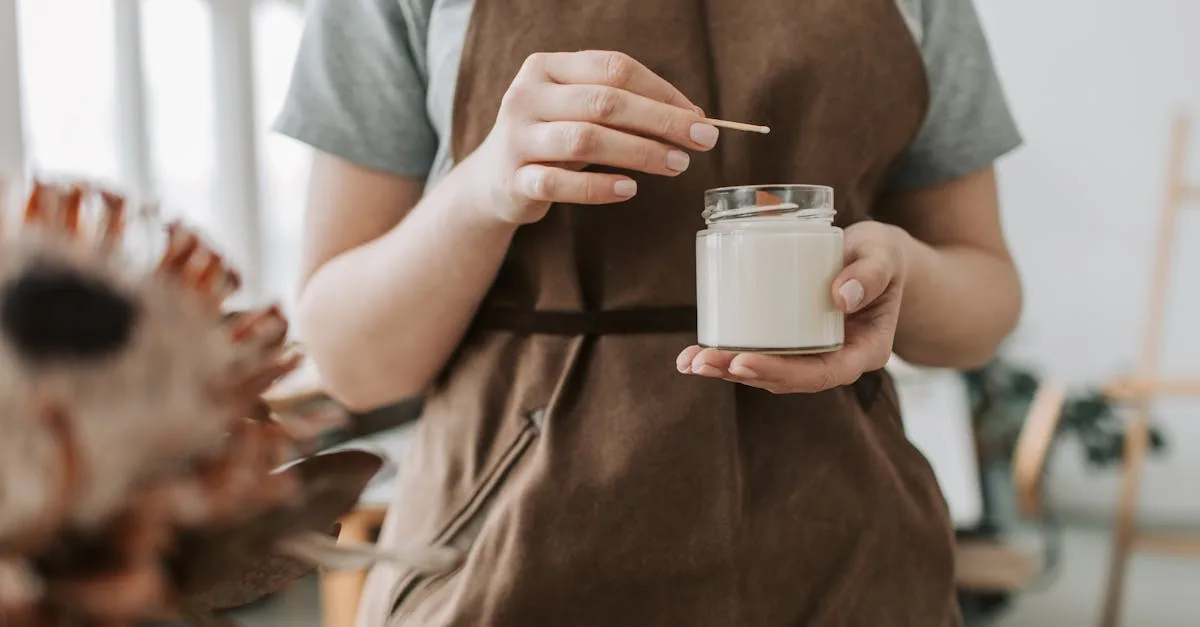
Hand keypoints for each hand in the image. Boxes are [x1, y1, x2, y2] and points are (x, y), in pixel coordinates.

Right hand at [461, 50, 719, 224]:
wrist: (493, 181)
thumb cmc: (553, 140)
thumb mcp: (580, 113)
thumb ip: (626, 109)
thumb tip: (695, 119)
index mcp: (546, 67)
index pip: (614, 68)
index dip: (662, 91)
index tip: (699, 117)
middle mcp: (526, 96)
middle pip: (605, 102)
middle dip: (661, 121)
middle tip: (702, 141)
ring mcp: (517, 139)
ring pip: (585, 140)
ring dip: (639, 153)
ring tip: (676, 165)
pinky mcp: (514, 180)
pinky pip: (560, 184)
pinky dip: (599, 187)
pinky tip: (630, 189)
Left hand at [676, 221, 910, 393]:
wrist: (875, 256)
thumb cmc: (881, 254)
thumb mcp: (884, 255)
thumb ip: (871, 272)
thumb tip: (842, 297)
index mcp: (865, 351)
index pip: (821, 374)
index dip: (780, 373)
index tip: (742, 362)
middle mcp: (836, 360)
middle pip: (786, 379)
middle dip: (741, 373)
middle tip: (703, 362)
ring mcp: (812, 353)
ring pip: (768, 371)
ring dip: (726, 369)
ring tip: (689, 361)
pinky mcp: (792, 340)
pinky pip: (760, 352)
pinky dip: (728, 354)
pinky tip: (694, 353)